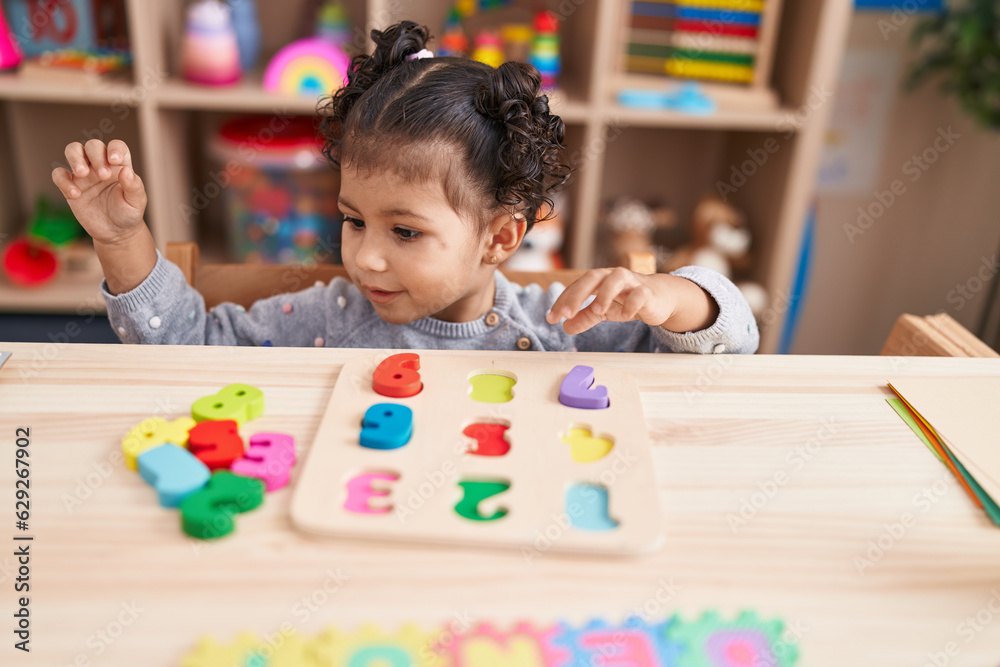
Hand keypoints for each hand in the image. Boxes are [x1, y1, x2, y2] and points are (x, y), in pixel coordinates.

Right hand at [51, 139, 147, 245]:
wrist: (115, 232)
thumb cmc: (128, 213)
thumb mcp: (136, 202)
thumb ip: (133, 186)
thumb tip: (125, 170)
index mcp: (119, 165)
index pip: (116, 146)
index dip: (114, 148)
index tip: (114, 161)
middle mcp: (100, 165)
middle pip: (93, 145)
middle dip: (96, 156)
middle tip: (102, 176)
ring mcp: (84, 174)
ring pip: (73, 150)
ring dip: (75, 158)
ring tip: (82, 174)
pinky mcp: (70, 186)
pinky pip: (59, 174)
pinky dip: (63, 181)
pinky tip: (75, 194)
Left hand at [545, 267, 677, 334]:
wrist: (659, 298)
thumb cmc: (628, 299)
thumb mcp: (603, 310)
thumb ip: (585, 317)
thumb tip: (565, 327)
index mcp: (599, 280)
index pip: (577, 287)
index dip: (563, 301)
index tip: (552, 318)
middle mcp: (613, 276)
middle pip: (593, 278)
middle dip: (577, 295)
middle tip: (566, 314)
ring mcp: (631, 282)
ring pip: (617, 278)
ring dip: (605, 293)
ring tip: (597, 310)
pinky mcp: (648, 292)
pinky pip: (640, 294)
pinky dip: (632, 303)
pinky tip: (626, 315)